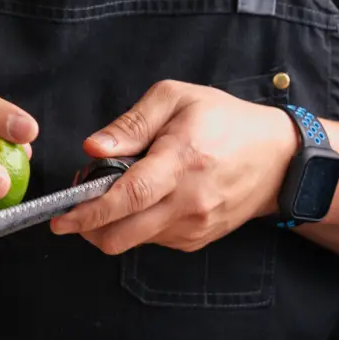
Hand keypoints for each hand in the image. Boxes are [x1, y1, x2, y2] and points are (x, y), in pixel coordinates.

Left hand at [50, 80, 296, 253]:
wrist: (278, 157)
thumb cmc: (225, 120)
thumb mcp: (176, 99)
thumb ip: (131, 124)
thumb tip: (93, 148)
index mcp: (181, 162)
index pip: (127, 197)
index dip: (88, 211)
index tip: (60, 218)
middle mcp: (189, 202)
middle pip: (122, 234)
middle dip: (88, 227)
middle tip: (79, 202)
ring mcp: (195, 226)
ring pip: (133, 241)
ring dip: (112, 224)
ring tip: (118, 190)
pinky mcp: (198, 240)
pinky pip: (153, 241)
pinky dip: (137, 226)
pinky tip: (146, 199)